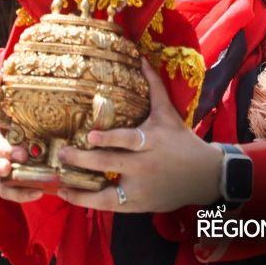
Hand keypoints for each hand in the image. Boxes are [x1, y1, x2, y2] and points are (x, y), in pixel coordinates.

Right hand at [0, 109, 43, 203]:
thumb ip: (23, 119)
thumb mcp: (12, 115)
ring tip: (36, 191)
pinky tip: (36, 193)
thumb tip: (48, 119)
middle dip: (2, 169)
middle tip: (14, 171)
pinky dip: (20, 194)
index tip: (23, 155)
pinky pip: (4, 191)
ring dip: (16, 189)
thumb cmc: (10, 120)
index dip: (5, 150)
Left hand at [54, 59, 223, 212]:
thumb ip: (154, 87)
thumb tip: (141, 58)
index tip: (91, 136)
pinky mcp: (139, 204)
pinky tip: (70, 196)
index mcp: (152, 142)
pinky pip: (110, 206)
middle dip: (85, 160)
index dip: (111, 139)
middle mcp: (145, 166)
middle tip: (63, 153)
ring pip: (108, 194)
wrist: (205, 176)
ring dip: (82, 190)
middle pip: (112, 165)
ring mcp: (141, 188)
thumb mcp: (168, 114)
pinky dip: (89, 203)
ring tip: (60, 185)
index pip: (130, 140)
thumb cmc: (182, 141)